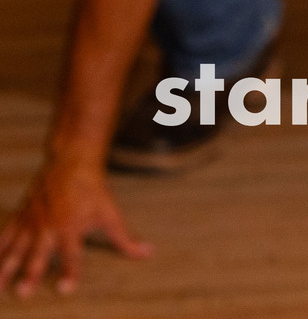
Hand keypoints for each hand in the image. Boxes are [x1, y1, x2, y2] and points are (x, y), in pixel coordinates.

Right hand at [0, 155, 150, 294]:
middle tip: (23, 293)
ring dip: (5, 268)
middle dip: (30, 273)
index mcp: (71, 227)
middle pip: (37, 254)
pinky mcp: (21, 216)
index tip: (65, 289)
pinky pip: (4, 234)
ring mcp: (31, 222)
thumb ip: (124, 238)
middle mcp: (48, 227)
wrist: (71, 162)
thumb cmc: (93, 191)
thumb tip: (146, 254)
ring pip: (15, 248)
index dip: (70, 272)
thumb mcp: (110, 213)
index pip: (72, 255)